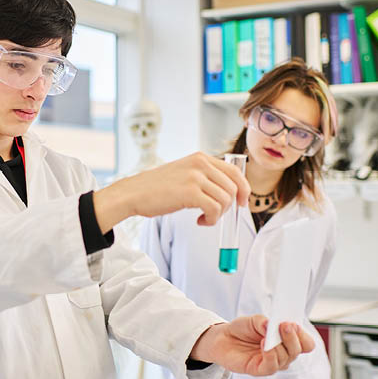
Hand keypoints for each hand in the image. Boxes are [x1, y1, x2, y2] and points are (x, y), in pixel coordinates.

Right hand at [93, 152, 249, 233]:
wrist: (134, 193)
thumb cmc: (156, 188)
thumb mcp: (183, 173)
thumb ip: (203, 176)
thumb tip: (228, 192)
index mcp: (200, 158)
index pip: (234, 171)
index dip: (243, 189)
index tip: (241, 203)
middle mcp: (200, 164)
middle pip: (233, 187)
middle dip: (229, 206)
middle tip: (215, 215)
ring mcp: (195, 177)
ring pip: (225, 199)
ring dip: (218, 214)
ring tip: (204, 218)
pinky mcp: (190, 192)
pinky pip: (214, 209)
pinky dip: (211, 219)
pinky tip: (200, 221)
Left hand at [189, 315, 315, 375]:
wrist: (223, 338)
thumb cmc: (242, 329)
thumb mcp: (253, 320)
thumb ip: (264, 322)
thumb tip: (270, 326)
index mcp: (287, 341)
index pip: (306, 344)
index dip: (303, 335)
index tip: (293, 324)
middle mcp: (284, 353)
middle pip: (298, 350)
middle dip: (292, 337)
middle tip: (283, 325)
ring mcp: (273, 363)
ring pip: (286, 358)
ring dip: (278, 344)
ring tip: (266, 335)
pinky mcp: (260, 370)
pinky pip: (272, 366)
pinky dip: (270, 355)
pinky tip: (263, 345)